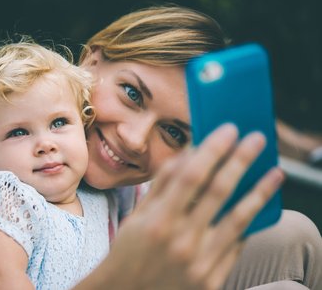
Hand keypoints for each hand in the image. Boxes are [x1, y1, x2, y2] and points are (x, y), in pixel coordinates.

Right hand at [80, 124, 283, 289]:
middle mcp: (182, 242)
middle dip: (241, 159)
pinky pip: (236, 246)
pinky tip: (257, 206)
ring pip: (238, 219)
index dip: (213, 149)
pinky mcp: (211, 281)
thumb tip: (188, 154)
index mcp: (158, 221)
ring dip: (260, 191)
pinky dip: (248, 223)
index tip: (228, 129)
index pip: (192, 175)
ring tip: (275, 172)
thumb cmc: (129, 252)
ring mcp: (200, 264)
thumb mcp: (137, 216)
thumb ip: (163, 185)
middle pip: (220, 191)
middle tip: (256, 139)